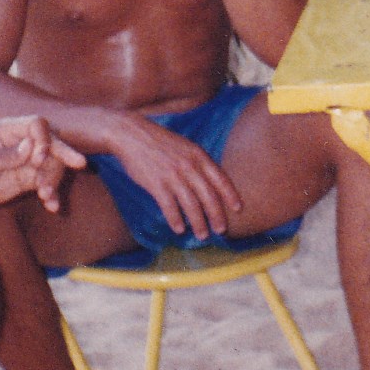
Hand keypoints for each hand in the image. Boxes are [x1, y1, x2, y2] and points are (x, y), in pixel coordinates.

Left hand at [0, 116, 86, 212]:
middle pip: (52, 143)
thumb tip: (29, 147)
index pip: (37, 125)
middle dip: (65, 154)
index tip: (40, 157)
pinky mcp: (29, 179)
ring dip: (55, 181)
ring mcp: (28, 161)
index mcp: (9, 130)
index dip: (44, 138)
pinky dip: (52, 195)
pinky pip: (47, 184)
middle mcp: (23, 142)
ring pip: (53, 166)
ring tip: (48, 198)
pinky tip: (52, 207)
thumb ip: (5, 155)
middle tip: (79, 164)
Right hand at [102, 113, 242, 237]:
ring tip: (202, 235)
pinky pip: (169, 207)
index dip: (230, 195)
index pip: (220, 179)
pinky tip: (179, 229)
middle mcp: (189, 166)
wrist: (131, 135)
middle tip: (221, 230)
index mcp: (198, 156)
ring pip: (191, 205)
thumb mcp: (185, 146)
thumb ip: (198, 162)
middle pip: (209, 196)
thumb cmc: (159, 142)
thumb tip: (211, 182)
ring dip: (198, 223)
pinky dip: (175, 220)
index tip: (237, 208)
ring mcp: (173, 176)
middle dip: (217, 215)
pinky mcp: (156, 184)